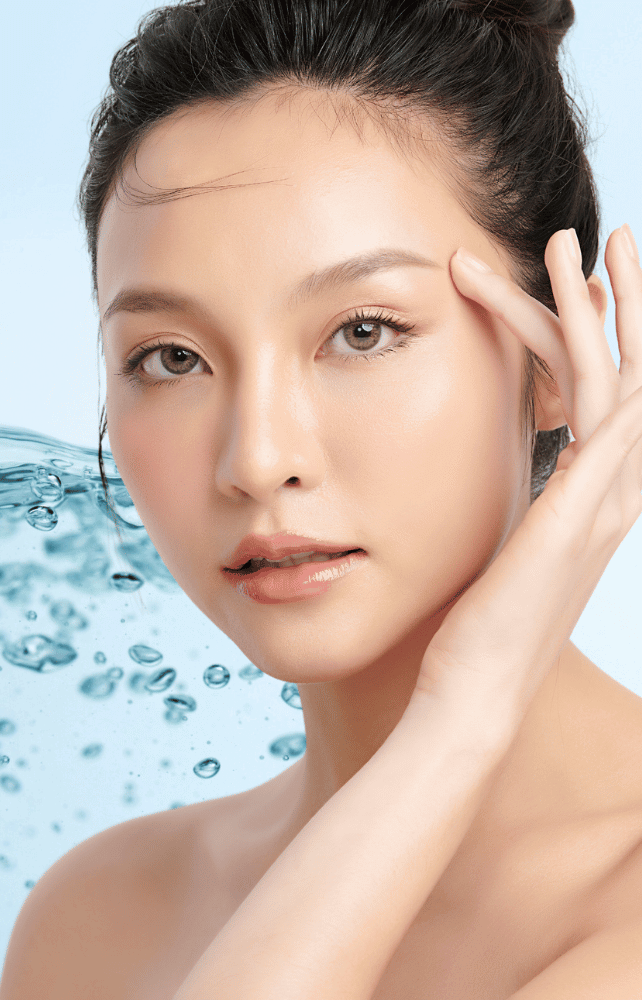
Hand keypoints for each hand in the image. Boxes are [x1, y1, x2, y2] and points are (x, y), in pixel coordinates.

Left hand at [412, 225, 641, 735]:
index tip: (570, 289)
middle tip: (599, 240)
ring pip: (618, 382)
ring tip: (580, 247)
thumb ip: (505, 512)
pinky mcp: (572, 520)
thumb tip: (484, 481)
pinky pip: (604, 427)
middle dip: (616, 305)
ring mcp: (598, 508)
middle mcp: (607, 499)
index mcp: (588, 504)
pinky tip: (590, 307)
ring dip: (601, 311)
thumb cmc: (473, 631)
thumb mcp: (493, 553)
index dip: (589, 341)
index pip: (600, 401)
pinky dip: (604, 366)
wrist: (474, 694)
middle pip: (628, 377)